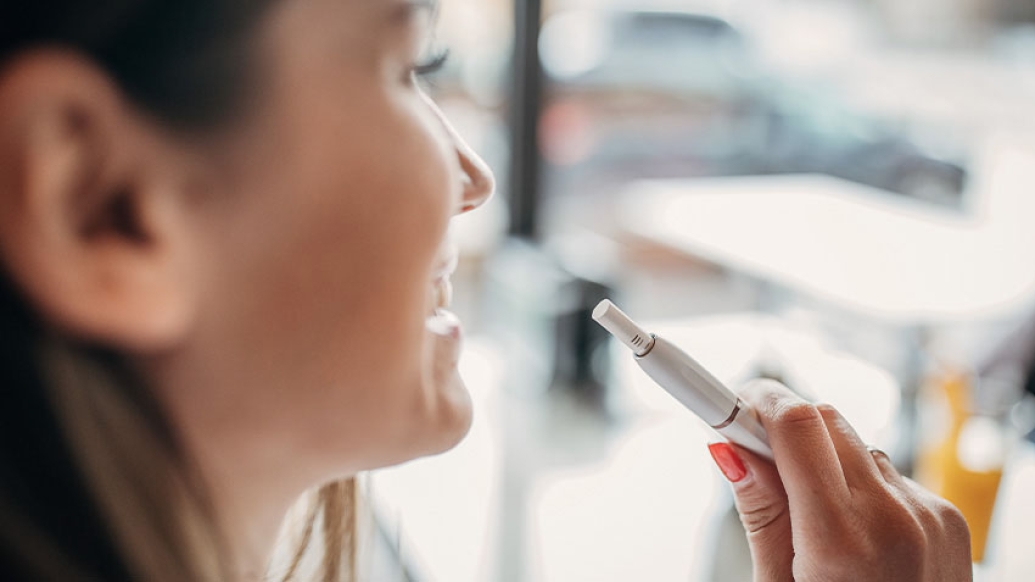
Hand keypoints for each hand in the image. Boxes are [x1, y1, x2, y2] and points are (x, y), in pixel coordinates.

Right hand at [707, 380, 971, 581]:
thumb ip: (760, 513)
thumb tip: (728, 450)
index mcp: (842, 541)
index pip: (797, 425)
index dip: (755, 402)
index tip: (723, 399)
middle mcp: (895, 518)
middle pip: (824, 421)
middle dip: (780, 426)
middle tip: (745, 449)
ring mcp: (929, 515)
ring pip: (856, 444)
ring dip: (820, 456)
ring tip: (803, 511)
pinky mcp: (948, 519)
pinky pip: (889, 472)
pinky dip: (859, 483)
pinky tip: (848, 527)